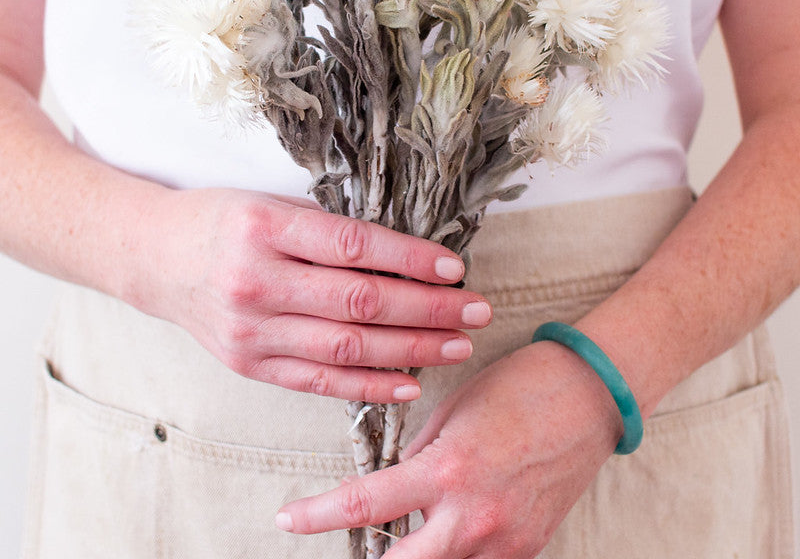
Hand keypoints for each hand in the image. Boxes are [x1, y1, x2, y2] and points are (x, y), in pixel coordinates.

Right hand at [126, 187, 491, 401]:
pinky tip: (410, 382)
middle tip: (476, 310)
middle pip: (360, 303)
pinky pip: (318, 382)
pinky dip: (369, 385)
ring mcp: (251, 330)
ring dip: (411, 350)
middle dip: (428, 309)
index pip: (354, 247)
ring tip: (457, 344)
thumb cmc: (224, 221)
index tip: (455, 267)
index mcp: (264, 228)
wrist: (157, 258)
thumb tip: (407, 257)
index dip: (411, 259)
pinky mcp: (249, 364)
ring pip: (347, 349)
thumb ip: (330, 231)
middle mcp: (256, 281)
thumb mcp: (273, 206)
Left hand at [276, 341, 620, 557]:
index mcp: (447, 470)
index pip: (365, 504)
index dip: (316, 516)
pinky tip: (460, 519)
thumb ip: (420, 455)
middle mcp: (474, 517)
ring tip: (417, 521)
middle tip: (355, 541)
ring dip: (421, 553)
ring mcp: (506, 541)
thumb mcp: (455, 409)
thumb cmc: (520, 388)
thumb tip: (399, 485)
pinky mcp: (530, 548)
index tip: (289, 518)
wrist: (590, 396)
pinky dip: (460, 549)